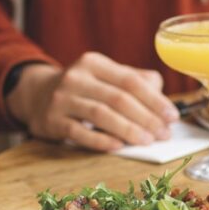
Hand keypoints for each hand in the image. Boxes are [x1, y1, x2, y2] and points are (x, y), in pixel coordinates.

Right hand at [5, 53, 179, 151]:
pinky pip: (80, 132)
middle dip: (146, 118)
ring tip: (147, 141)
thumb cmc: (83, 89)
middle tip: (164, 134)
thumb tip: (162, 100)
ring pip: (101, 115)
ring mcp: (61, 98)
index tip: (172, 117)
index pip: (131, 81)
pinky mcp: (51, 120)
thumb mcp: (106, 77)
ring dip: (128, 130)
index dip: (155, 100)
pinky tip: (119, 147)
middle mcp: (76, 77)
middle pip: (118, 98)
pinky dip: (101, 140)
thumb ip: (136, 82)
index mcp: (95, 63)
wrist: (36, 95)